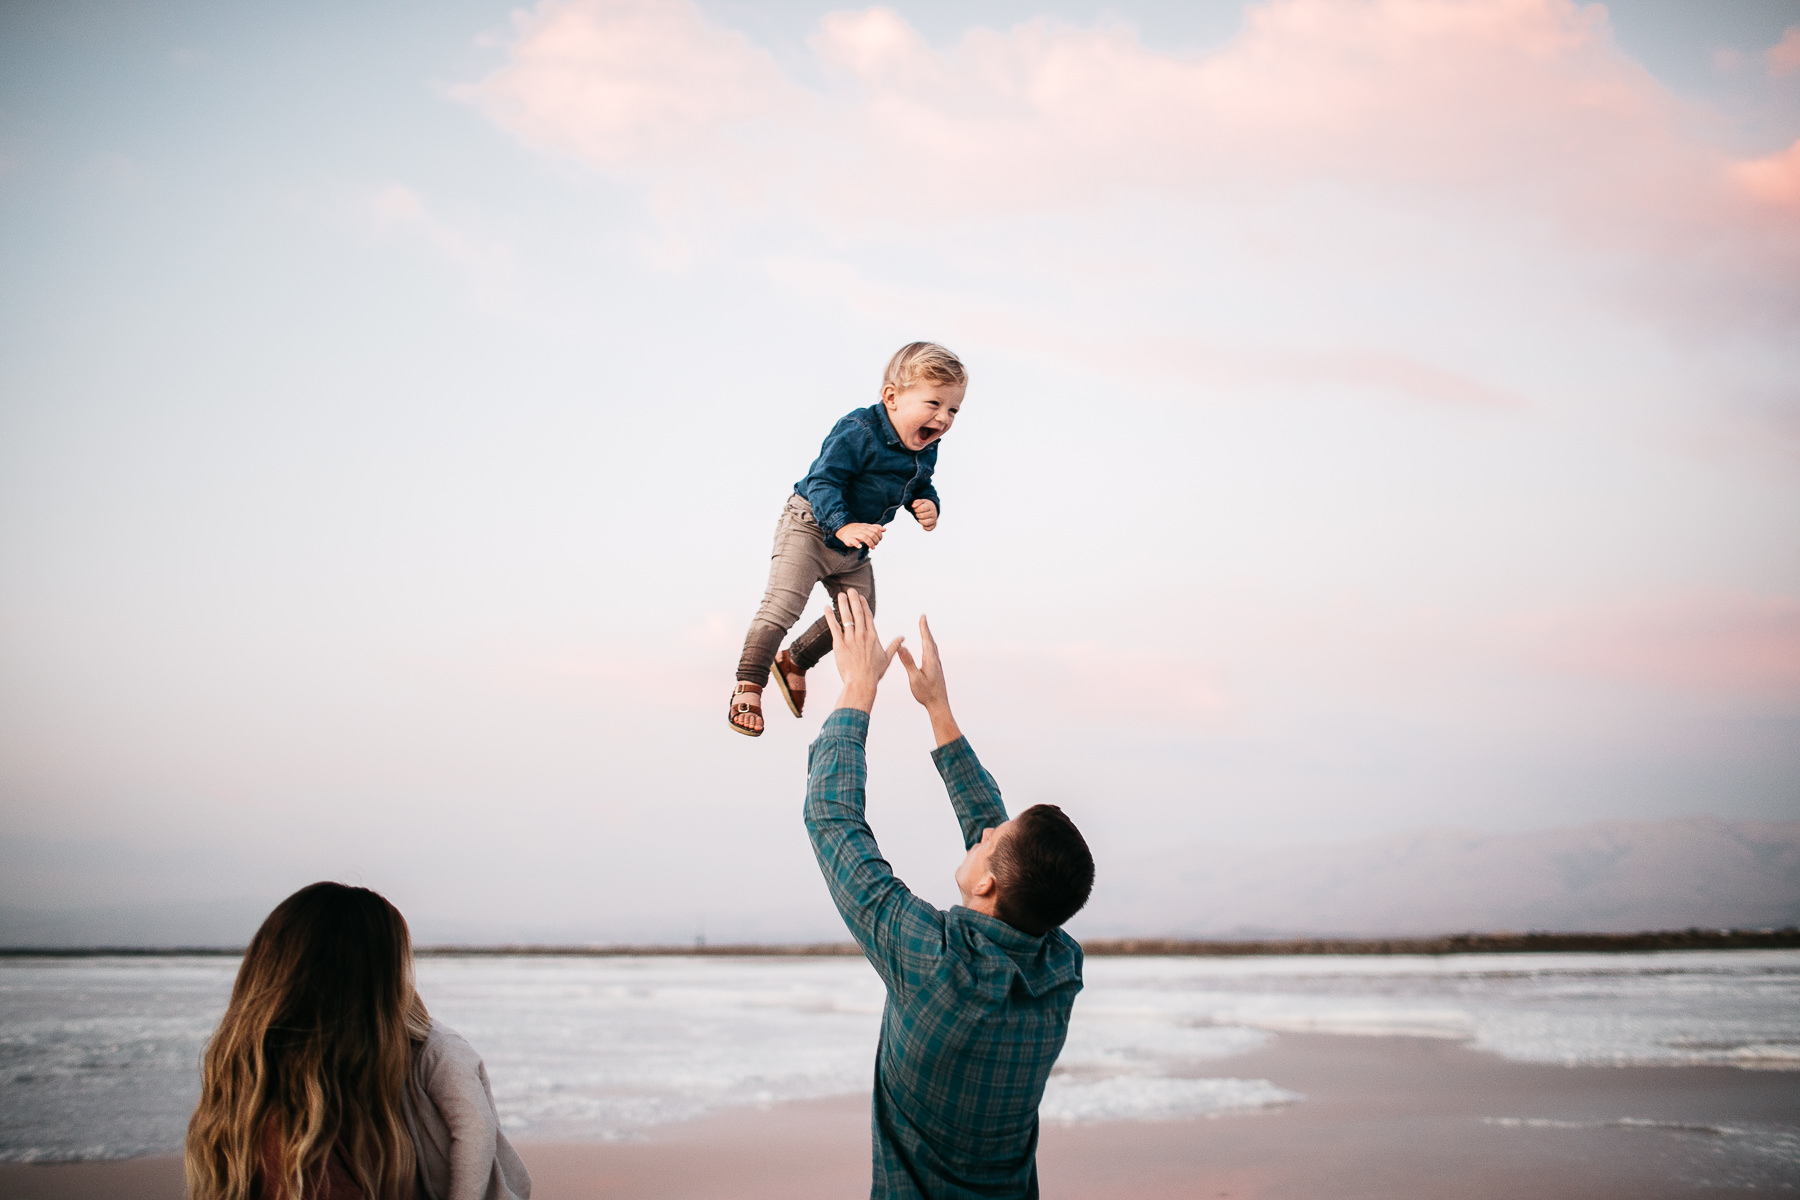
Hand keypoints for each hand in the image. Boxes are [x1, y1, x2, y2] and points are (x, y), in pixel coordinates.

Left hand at [822, 588, 902, 712]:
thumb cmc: (874, 673)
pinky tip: (827, 608)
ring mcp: (851, 639)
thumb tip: (902, 638)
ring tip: (840, 594)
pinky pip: (834, 627)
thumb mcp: (887, 658)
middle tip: (850, 590)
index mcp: (873, 637)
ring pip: (847, 618)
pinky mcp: (840, 645)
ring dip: (843, 605)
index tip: (861, 597)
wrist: (861, 683)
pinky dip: (830, 617)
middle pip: (858, 613)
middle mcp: (862, 635)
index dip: (864, 605)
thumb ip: (894, 646)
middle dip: (854, 600)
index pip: (868, 617)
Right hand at [835, 522, 884, 549]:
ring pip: (864, 537)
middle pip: (871, 534)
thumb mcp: (866, 527)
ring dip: (870, 543)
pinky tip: (860, 547)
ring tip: (873, 548)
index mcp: (866, 527)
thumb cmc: (857, 529)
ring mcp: (855, 534)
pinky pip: (853, 541)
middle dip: (876, 541)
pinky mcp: (849, 539)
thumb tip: (885, 529)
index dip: (880, 535)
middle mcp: (861, 529)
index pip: (876, 530)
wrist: (844, 529)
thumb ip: (875, 528)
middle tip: (875, 545)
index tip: (879, 540)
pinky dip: (857, 544)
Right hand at [896, 615, 961, 746]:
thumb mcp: (914, 678)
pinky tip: (928, 650)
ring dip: (928, 637)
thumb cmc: (926, 694)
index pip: (926, 640)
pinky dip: (929, 646)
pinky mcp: (936, 671)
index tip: (923, 617)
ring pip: (933, 648)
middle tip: (923, 619)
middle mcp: (935, 661)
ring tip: (925, 631)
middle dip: (926, 630)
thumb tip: (902, 647)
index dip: (924, 628)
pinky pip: (932, 653)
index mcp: (930, 660)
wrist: (939, 705)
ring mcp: (937, 666)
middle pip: (931, 641)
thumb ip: (908, 662)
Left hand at [911, 499, 938, 530]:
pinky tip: (923, 524)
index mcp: (930, 506)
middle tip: (917, 514)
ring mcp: (934, 519)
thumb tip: (913, 506)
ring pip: (926, 523)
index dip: (916, 509)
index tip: (916, 509)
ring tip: (920, 519)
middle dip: (917, 515)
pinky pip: (929, 528)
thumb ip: (917, 502)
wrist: (932, 508)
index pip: (921, 508)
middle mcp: (933, 513)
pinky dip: (925, 528)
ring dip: (920, 521)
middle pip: (922, 516)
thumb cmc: (925, 505)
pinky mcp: (934, 524)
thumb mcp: (921, 501)